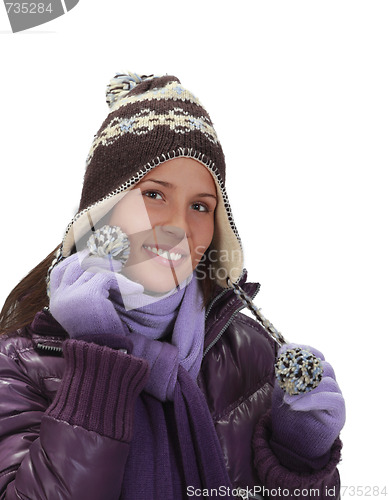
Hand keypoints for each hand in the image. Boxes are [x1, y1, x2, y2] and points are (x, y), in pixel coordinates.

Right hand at [49, 249, 140, 339]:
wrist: (104, 353)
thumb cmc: (100, 333)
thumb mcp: (85, 310)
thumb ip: (82, 290)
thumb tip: (93, 264)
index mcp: (56, 302)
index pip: (58, 271)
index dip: (74, 261)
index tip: (90, 256)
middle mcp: (60, 298)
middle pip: (75, 265)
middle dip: (94, 259)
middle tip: (112, 259)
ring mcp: (71, 295)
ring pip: (92, 269)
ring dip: (111, 269)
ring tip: (123, 271)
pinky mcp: (87, 294)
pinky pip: (107, 277)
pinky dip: (123, 281)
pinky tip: (136, 289)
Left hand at [271, 344, 345, 461]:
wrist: (293, 443)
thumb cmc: (287, 414)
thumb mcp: (281, 389)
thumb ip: (284, 370)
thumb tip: (285, 349)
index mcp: (316, 375)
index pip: (317, 356)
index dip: (305, 351)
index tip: (286, 353)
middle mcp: (328, 384)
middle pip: (325, 366)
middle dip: (303, 370)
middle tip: (284, 379)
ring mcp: (335, 397)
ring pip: (329, 381)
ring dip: (305, 387)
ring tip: (286, 398)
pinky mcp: (339, 413)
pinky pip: (333, 399)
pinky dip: (312, 400)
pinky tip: (294, 405)